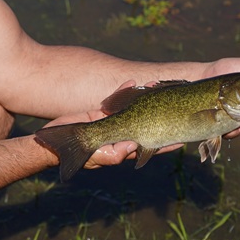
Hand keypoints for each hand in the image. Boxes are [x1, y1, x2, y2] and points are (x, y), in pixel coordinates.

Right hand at [41, 80, 183, 170]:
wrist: (57, 143)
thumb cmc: (76, 155)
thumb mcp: (97, 158)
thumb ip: (114, 154)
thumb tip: (133, 147)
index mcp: (126, 147)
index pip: (153, 144)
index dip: (168, 140)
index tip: (183, 134)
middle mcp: (124, 133)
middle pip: (148, 122)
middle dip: (160, 111)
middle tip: (172, 97)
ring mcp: (115, 122)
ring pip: (135, 108)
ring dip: (145, 96)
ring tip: (154, 83)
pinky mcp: (103, 112)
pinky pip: (117, 100)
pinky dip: (124, 91)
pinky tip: (131, 81)